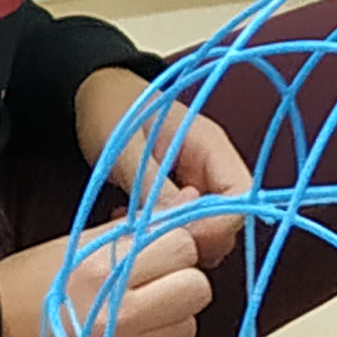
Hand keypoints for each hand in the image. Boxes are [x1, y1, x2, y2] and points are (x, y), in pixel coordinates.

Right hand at [0, 222, 208, 336]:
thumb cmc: (32, 280)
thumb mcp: (80, 243)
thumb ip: (140, 228)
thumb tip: (196, 203)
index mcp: (105, 269)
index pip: (183, 246)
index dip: (174, 245)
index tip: (155, 250)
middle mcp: (119, 314)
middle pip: (197, 290)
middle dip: (182, 280)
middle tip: (153, 280)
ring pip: (188, 327)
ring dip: (171, 316)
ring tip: (137, 310)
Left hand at [72, 67, 248, 264]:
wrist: (96, 95)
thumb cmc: (112, 110)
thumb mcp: (125, 148)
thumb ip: (152, 188)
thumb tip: (179, 229)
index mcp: (212, 146)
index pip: (240, 196)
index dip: (217, 226)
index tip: (179, 240)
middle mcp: (213, 169)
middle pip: (227, 221)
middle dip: (194, 239)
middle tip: (149, 239)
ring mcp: (198, 185)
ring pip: (206, 231)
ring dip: (174, 240)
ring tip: (133, 230)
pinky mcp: (181, 198)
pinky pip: (185, 228)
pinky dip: (162, 236)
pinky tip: (130, 227)